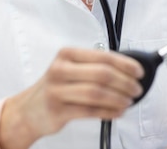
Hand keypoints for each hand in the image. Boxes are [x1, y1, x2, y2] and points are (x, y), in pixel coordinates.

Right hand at [0, 47, 143, 148]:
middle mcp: (60, 69)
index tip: (139, 71)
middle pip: (102, 74)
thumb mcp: (69, 68)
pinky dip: (109, 112)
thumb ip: (94, 66)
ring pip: (97, 93)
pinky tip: (117, 112)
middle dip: (125, 82)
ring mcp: (57, 90)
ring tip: (128, 102)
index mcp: (67, 54)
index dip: (125, 64)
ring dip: (118, 98)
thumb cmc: (55, 87)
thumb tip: (128, 69)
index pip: (103, 56)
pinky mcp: (58, 110)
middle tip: (136, 89)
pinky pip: (90, 111)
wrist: (28, 110)